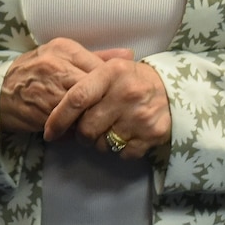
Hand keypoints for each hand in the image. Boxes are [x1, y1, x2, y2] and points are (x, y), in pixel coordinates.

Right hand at [0, 39, 131, 134]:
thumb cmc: (34, 71)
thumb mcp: (61, 55)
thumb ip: (96, 57)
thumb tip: (129, 56)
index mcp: (65, 49)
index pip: (101, 67)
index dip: (112, 84)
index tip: (118, 94)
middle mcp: (56, 66)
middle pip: (94, 87)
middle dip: (104, 102)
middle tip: (113, 111)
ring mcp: (48, 90)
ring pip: (83, 107)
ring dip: (91, 117)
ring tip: (98, 121)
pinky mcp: (41, 112)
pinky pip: (68, 122)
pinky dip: (76, 128)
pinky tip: (78, 129)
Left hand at [43, 57, 171, 158]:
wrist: (174, 90)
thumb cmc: (132, 81)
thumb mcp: (110, 70)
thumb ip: (83, 82)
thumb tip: (51, 108)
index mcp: (113, 72)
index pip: (77, 98)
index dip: (58, 118)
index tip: (50, 132)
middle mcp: (128, 92)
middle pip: (86, 128)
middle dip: (82, 134)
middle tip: (90, 127)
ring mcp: (141, 115)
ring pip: (102, 144)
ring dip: (101, 142)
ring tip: (112, 128)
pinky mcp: (152, 134)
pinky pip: (121, 154)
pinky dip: (120, 149)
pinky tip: (127, 135)